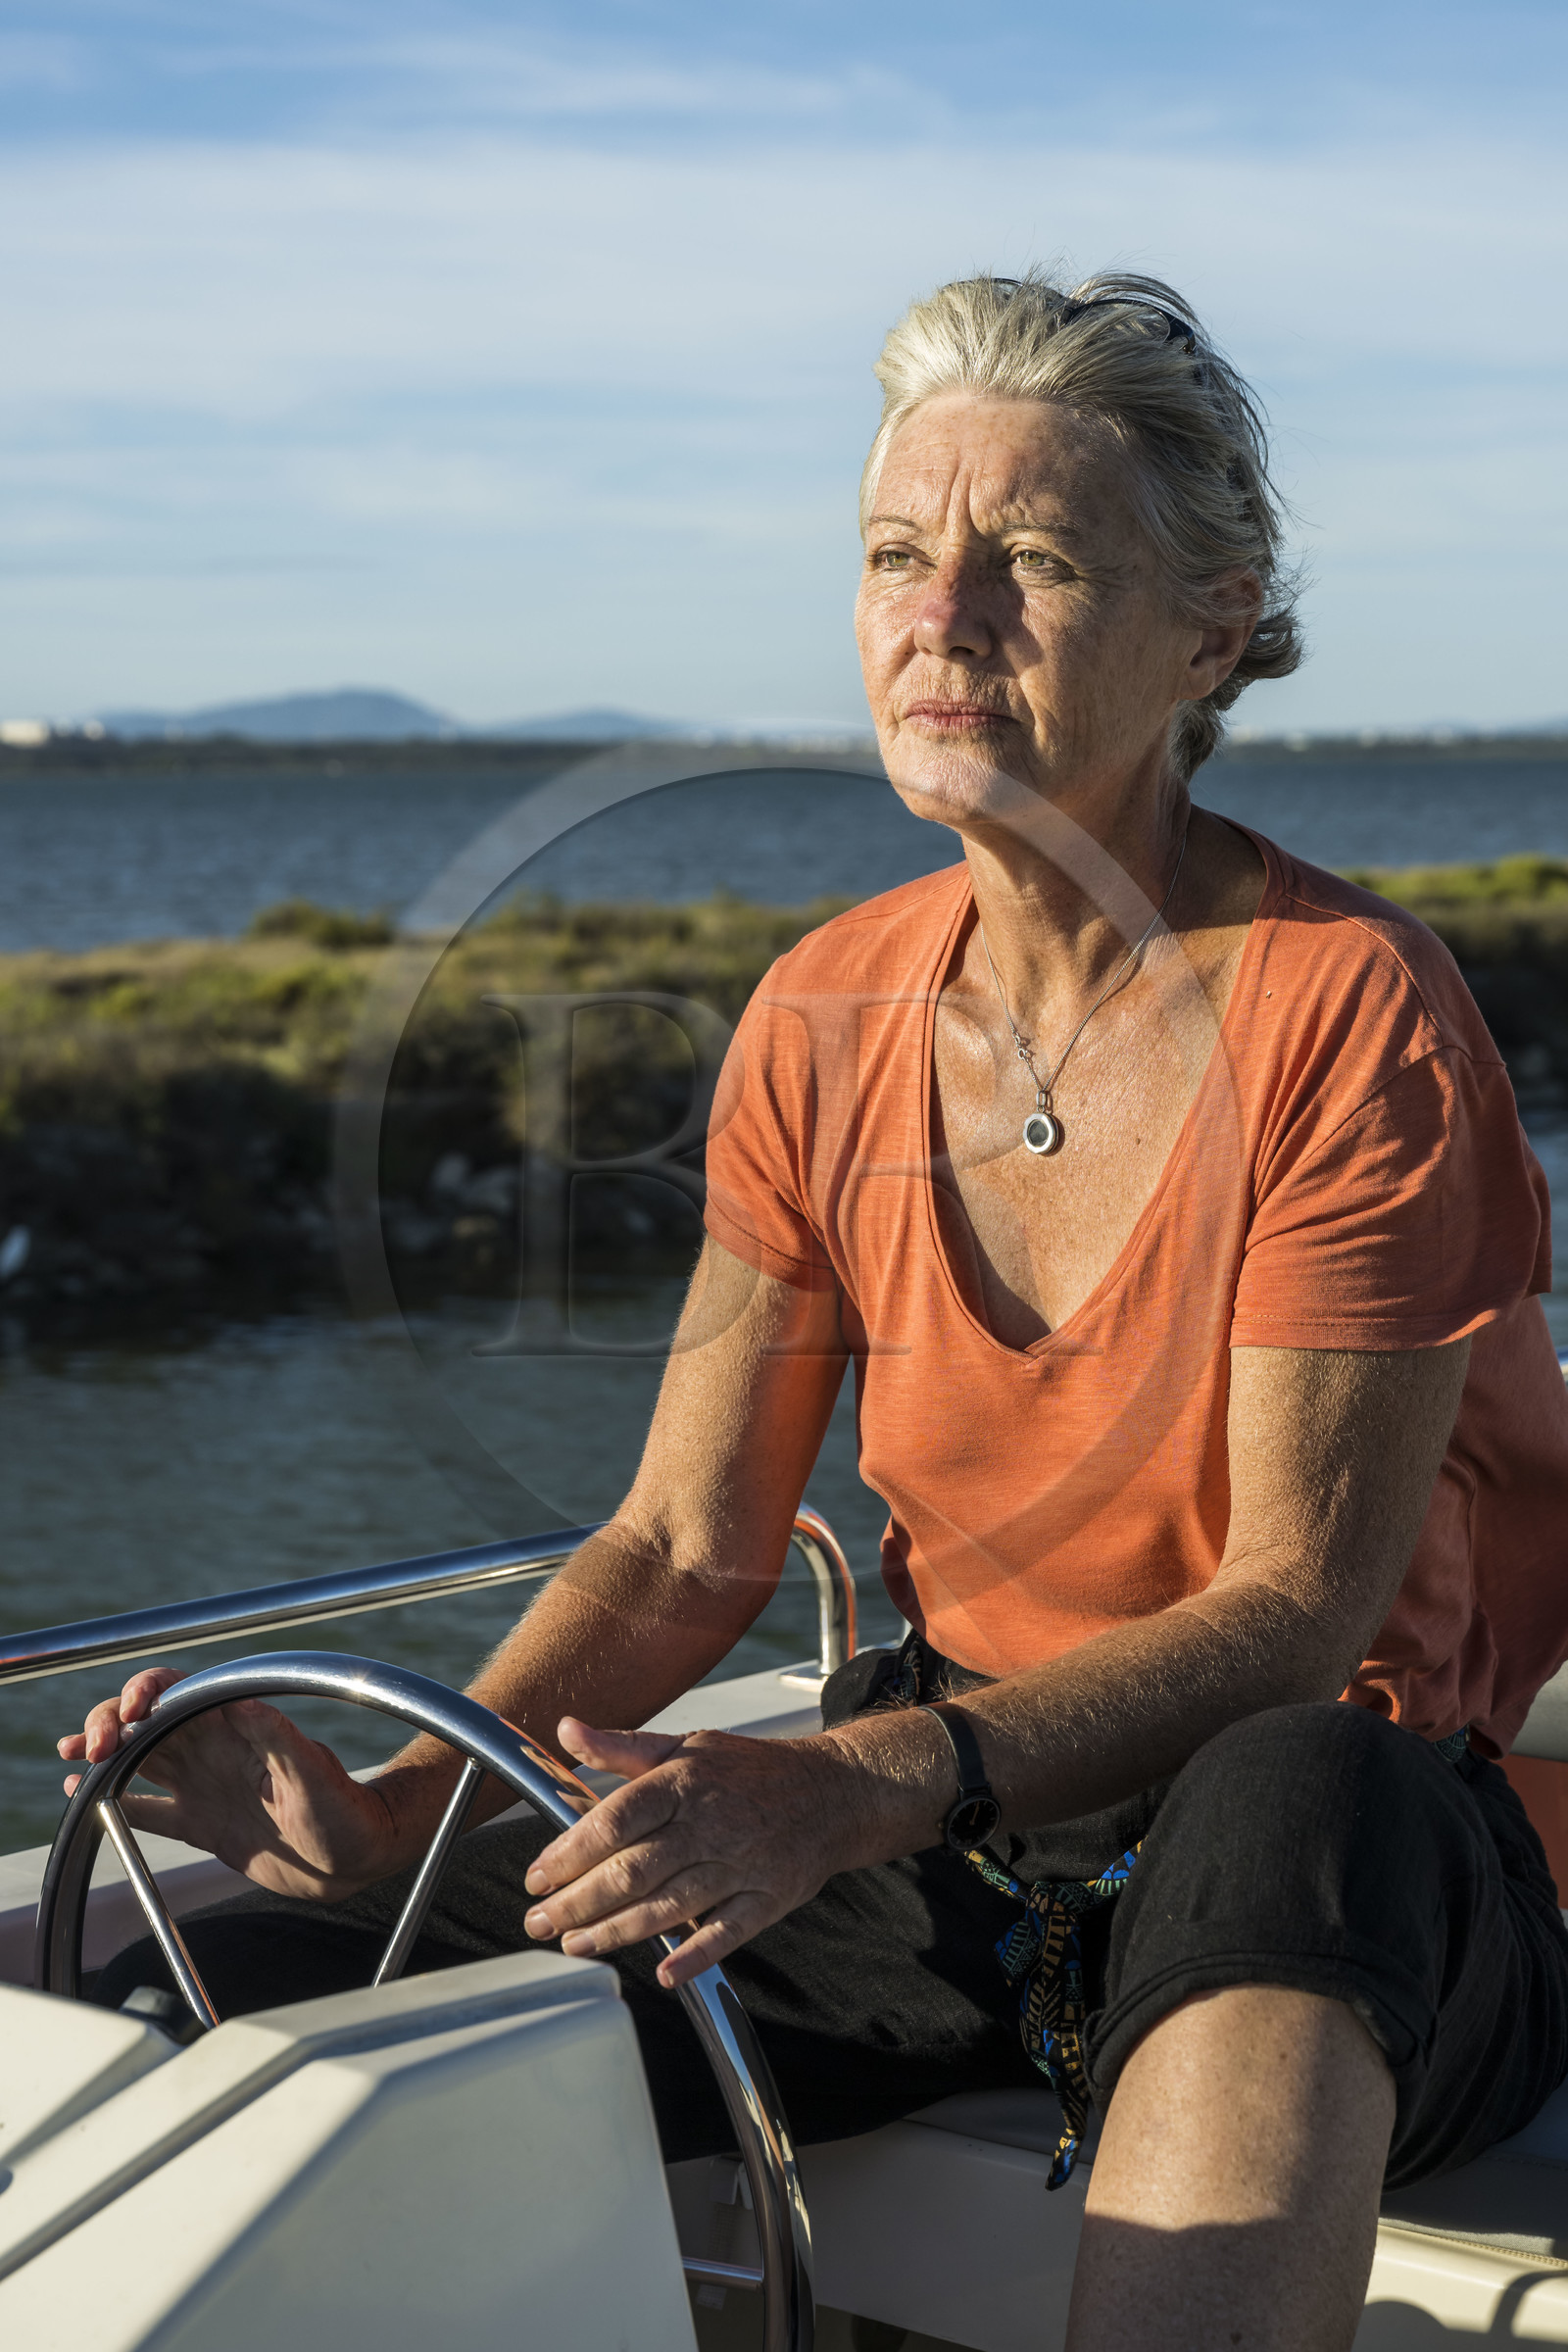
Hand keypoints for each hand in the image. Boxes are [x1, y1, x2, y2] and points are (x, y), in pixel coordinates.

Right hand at [57, 1666, 411, 1899]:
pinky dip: (115, 1802)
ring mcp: (206, 1786)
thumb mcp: (314, 1774)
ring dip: (104, 1756)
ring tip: (69, 1756)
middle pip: (150, 1723)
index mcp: (238, 1731)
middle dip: (111, 1724)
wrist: (356, 1858)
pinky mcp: (203, 1823)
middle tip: (85, 1748)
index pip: (182, 1695)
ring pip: (142, 1759)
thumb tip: (243, 1703)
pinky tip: (82, 1798)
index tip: (128, 1712)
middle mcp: (216, 1752)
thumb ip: (280, 1739)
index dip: (149, 1692)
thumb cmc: (345, 1812)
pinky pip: (150, 1808)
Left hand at [520, 1717, 866, 1988]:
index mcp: (683, 1782)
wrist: (831, 1792)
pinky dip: (695, 1956)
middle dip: (579, 1902)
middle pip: (634, 1870)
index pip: (616, 1819)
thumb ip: (621, 1747)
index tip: (536, 1877)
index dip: (570, 1852)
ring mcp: (741, 1864)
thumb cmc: (749, 1771)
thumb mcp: (686, 1746)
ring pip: (670, 1906)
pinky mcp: (767, 1899)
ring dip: (617, 1932)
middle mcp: (709, 1823)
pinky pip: (727, 1933)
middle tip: (540, 1922)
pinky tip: (663, 1974)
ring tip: (575, 1945)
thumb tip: (565, 1729)